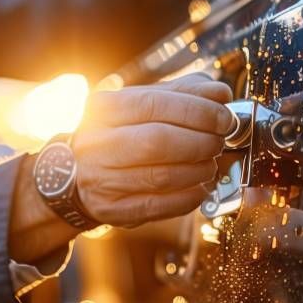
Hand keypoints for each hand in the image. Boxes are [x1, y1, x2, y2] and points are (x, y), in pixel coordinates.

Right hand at [72, 73, 233, 226]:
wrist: (76, 173)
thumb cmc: (120, 133)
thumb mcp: (142, 104)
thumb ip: (182, 94)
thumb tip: (219, 92)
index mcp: (104, 108)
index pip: (155, 104)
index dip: (198, 111)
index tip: (225, 117)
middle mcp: (96, 143)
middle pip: (158, 141)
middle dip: (201, 142)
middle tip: (219, 141)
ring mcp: (101, 179)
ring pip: (161, 176)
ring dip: (198, 170)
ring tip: (210, 163)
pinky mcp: (112, 210)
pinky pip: (159, 206)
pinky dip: (189, 197)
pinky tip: (200, 187)